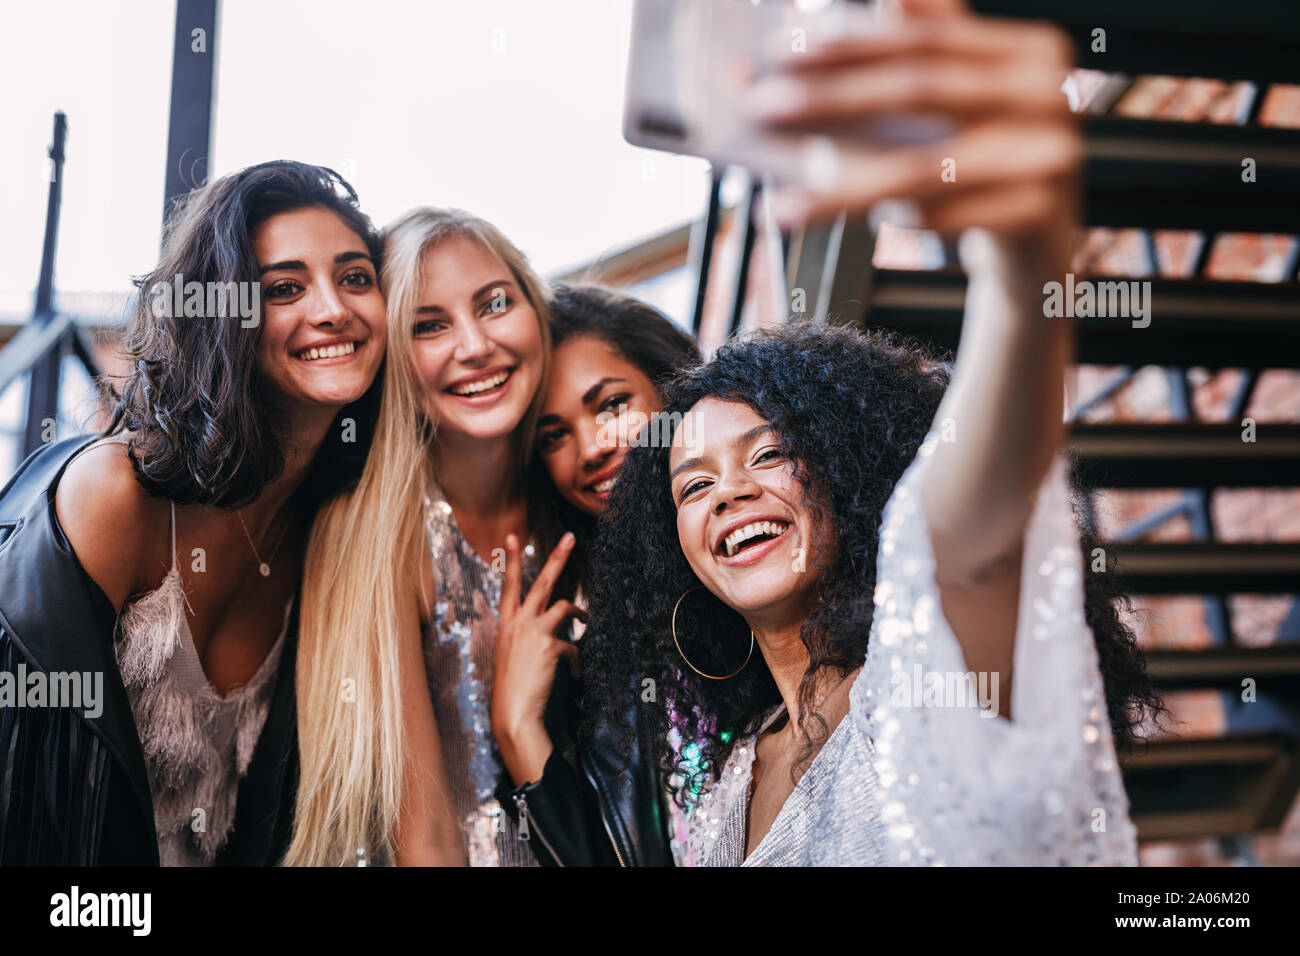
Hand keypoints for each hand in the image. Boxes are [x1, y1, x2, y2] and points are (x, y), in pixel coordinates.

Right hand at [491, 532, 582, 785]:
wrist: (512, 713)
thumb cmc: (512, 688)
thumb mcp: (512, 655)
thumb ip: (526, 636)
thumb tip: (551, 628)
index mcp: (506, 624)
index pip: (508, 585)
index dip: (511, 560)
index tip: (512, 536)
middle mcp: (518, 623)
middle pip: (541, 582)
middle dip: (557, 557)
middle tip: (570, 537)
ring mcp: (533, 632)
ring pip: (563, 606)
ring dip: (578, 613)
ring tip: (585, 620)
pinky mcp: (549, 646)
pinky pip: (572, 647)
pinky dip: (576, 661)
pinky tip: (573, 676)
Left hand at [748, 0, 1080, 249]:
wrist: (1034, 251)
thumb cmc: (977, 170)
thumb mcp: (947, 110)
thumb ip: (898, 62)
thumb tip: (816, 29)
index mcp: (1026, 50)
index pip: (923, 38)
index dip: (849, 44)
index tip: (777, 51)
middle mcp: (1049, 93)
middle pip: (922, 88)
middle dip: (833, 98)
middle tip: (760, 107)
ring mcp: (1051, 155)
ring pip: (923, 169)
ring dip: (842, 188)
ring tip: (781, 206)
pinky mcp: (1038, 217)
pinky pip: (945, 221)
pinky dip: (892, 223)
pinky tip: (847, 226)